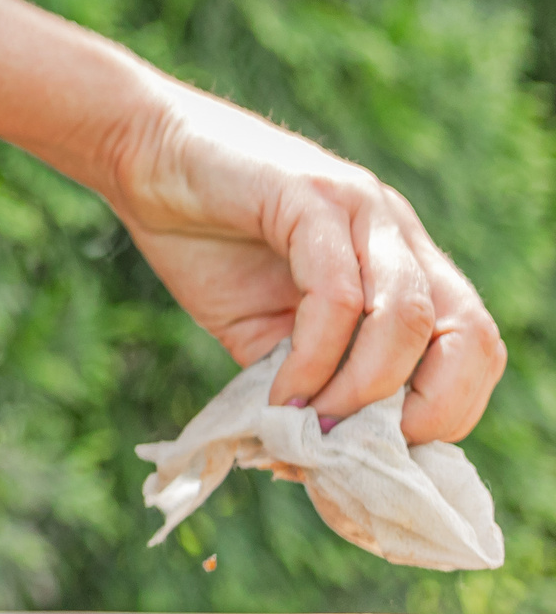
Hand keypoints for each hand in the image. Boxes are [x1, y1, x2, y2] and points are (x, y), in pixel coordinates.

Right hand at [101, 87, 504, 443]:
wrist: (140, 151)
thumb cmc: (201, 237)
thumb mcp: (262, 328)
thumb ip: (303, 378)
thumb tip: (319, 462)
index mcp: (401, 266)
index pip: (473, 352)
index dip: (443, 416)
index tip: (374, 460)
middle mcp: (399, 236)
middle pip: (472, 337)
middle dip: (428, 412)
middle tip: (360, 449)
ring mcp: (362, 211)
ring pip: (411, 320)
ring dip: (364, 390)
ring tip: (311, 423)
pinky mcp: (311, 197)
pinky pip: (338, 295)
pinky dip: (315, 355)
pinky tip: (281, 387)